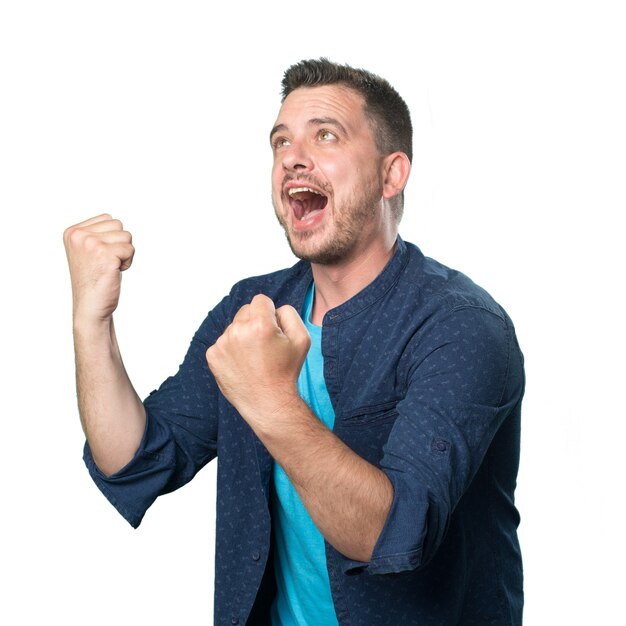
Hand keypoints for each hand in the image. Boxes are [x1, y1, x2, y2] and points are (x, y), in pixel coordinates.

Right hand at [63, 214, 134, 324]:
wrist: (90, 306)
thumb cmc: (93, 279)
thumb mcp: (87, 250)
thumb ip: (96, 233)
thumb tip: (114, 220)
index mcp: (72, 232)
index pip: (108, 219)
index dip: (112, 238)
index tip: (100, 256)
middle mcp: (79, 235)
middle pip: (118, 225)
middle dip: (120, 244)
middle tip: (107, 262)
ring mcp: (91, 244)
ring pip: (126, 236)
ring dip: (124, 253)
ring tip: (110, 267)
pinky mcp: (105, 254)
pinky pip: (130, 249)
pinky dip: (127, 262)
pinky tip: (114, 272)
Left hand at [206, 294, 310, 429]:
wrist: (268, 402)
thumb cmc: (286, 372)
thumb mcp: (302, 339)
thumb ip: (289, 314)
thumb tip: (273, 309)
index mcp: (260, 324)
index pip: (261, 300)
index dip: (270, 313)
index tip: (273, 330)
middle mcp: (238, 331)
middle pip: (245, 310)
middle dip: (255, 322)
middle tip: (264, 345)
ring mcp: (222, 344)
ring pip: (234, 326)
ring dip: (243, 335)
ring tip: (254, 357)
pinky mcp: (212, 356)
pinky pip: (223, 342)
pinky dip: (232, 349)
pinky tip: (243, 364)